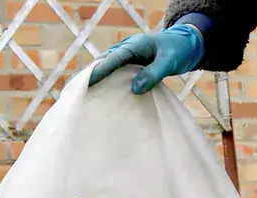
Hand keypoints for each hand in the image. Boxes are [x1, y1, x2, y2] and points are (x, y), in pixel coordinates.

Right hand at [88, 24, 203, 93]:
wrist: (185, 44)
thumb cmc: (178, 51)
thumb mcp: (169, 62)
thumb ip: (153, 74)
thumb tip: (134, 89)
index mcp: (134, 45)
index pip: (113, 59)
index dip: (99, 71)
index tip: (86, 82)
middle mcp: (126, 49)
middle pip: (103, 62)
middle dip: (88, 75)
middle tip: (72, 89)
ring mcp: (127, 57)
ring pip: (106, 67)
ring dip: (93, 79)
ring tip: (78, 94)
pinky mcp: (129, 65)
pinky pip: (114, 73)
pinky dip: (105, 82)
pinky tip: (98, 94)